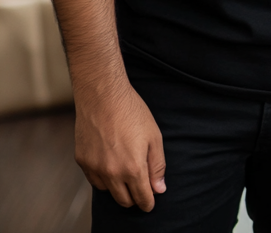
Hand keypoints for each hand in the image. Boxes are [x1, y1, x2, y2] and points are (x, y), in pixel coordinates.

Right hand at [74, 80, 165, 210]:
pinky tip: (111, 165)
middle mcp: (111, 173)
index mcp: (133, 168)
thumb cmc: (133, 113)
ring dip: (118, 187)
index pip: (141, 197)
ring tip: (126, 172)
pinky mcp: (82, 162)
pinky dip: (104, 178)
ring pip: (108, 191)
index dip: (148, 203)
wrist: (103, 97)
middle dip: (134, 198)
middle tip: (141, 189)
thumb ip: (157, 165)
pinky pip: (94, 180)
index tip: (151, 203)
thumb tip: (159, 188)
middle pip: (123, 200)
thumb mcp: (154, 136)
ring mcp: (94, 169)